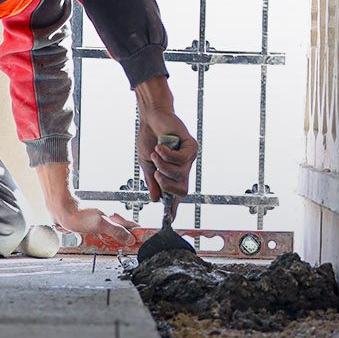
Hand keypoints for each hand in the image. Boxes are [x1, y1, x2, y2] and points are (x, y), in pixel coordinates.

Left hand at [54, 202, 144, 252]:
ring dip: (117, 244)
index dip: (141, 235)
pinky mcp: (94, 228)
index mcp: (116, 218)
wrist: (62, 210)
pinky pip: (103, 238)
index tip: (146, 244)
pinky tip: (102, 248)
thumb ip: (117, 231)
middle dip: (129, 243)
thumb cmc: (79, 215)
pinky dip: (105, 243)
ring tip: (119, 251)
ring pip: (114, 236)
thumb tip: (130, 239)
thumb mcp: (101, 225)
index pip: (134, 227)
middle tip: (132, 252)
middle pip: (125, 233)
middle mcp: (111, 220)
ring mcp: (102, 224)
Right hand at [134, 77, 196, 203]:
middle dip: (166, 184)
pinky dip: (166, 155)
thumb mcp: (147, 164)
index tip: (169, 220)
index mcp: (174, 173)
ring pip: (179, 174)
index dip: (173, 207)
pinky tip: (160, 147)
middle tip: (156, 173)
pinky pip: (180, 159)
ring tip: (156, 153)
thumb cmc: (149, 139)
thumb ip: (152, 181)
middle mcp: (184, 167)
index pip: (176, 194)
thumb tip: (155, 199)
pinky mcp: (191, 146)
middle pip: (182, 190)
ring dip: (163, 166)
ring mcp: (189, 157)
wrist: (151, 118)